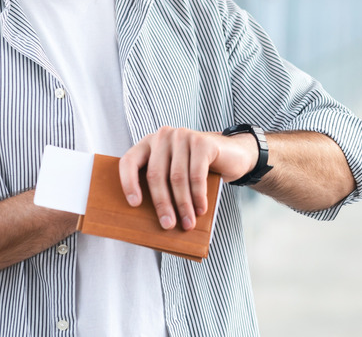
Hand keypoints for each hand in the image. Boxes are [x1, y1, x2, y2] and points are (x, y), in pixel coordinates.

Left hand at [118, 126, 256, 230]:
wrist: (233, 154)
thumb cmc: (199, 169)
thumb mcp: (175, 173)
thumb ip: (162, 185)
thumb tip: (155, 218)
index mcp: (149, 143)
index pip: (129, 161)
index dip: (128, 183)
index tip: (134, 204)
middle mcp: (163, 136)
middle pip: (156, 174)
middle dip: (162, 204)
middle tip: (168, 225)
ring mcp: (183, 136)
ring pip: (177, 178)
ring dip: (183, 205)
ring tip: (188, 223)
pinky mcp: (202, 142)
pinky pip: (197, 175)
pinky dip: (198, 196)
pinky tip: (201, 209)